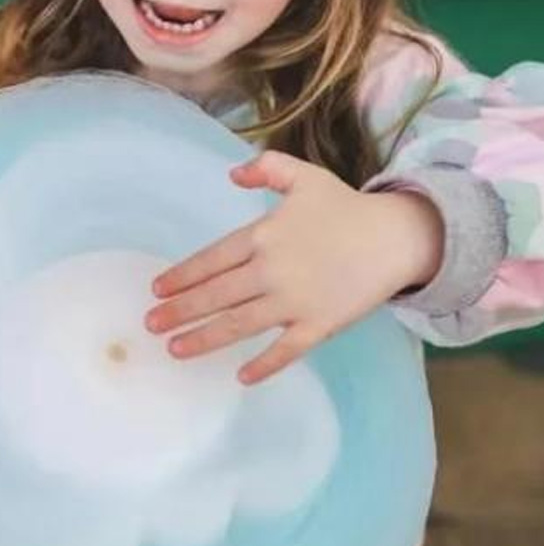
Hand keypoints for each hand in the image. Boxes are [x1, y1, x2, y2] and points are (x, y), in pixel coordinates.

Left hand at [144, 151, 444, 384]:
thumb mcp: (305, 177)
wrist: (396, 238)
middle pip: (216, 295)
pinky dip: (264, 365)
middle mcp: (272, 271)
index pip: (211, 259)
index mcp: (264, 236)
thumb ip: (266, 168)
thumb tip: (231, 173)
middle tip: (150, 324)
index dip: (181, 275)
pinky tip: (241, 377)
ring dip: (204, 338)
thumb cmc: (346, 208)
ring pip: (239, 324)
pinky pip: (286, 351)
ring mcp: (295, 302)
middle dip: (180, 311)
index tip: (156, 289)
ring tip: (175, 349)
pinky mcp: (319, 326)